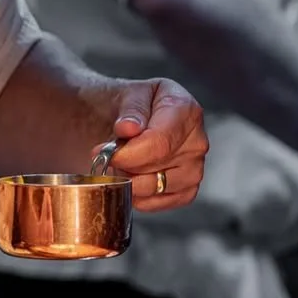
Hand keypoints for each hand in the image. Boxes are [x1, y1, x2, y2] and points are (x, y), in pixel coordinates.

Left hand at [101, 78, 207, 210]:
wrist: (123, 122)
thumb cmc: (126, 106)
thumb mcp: (123, 95)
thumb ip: (129, 110)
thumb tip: (129, 128)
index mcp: (185, 109)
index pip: (160, 142)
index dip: (128, 153)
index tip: (101, 152)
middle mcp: (197, 140)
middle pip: (157, 166)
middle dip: (124, 165)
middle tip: (105, 156)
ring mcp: (195, 167)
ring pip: (158, 187)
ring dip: (130, 180)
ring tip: (118, 164)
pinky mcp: (187, 189)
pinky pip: (162, 202)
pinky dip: (138, 197)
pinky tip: (128, 179)